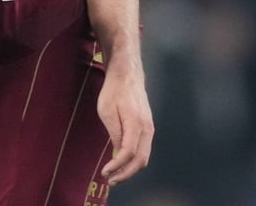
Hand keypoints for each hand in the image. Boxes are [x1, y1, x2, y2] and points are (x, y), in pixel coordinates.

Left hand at [96, 64, 153, 185]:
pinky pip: (143, 149)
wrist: (127, 74)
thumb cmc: (114, 90)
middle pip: (141, 159)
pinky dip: (134, 160)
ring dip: (130, 169)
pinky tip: (121, 162)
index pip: (129, 153)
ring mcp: (150, 127)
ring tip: (115, 175)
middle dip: (125, 174)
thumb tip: (117, 154)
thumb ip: (114, 133)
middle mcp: (147, 128)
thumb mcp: (107, 111)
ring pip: (144, 156)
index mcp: (136, 123)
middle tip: (110, 180)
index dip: (117, 166)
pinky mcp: (148, 127)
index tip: (105, 173)